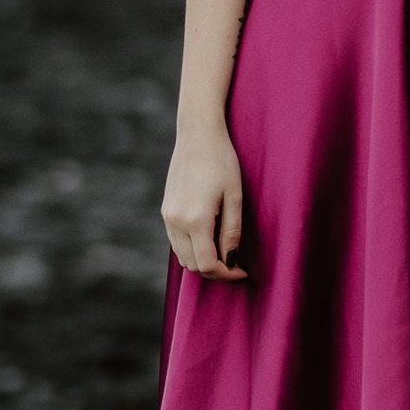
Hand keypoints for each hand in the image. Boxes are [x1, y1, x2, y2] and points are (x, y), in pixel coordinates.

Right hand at [161, 125, 247, 278]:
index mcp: (196, 220)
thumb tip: (230, 260)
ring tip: (224, 252)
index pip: (208, 264)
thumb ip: (232, 232)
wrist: (197, 135)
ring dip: (202, 261)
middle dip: (215, 271)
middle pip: (193, 265)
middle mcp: (176, 222)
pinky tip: (210, 239)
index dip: (227, 274)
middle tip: (236, 264)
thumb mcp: (235, 197)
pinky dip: (192, 249)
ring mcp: (167, 217)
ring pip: (182, 257)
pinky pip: (176, 242)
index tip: (243, 271)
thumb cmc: (222, 162)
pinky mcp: (165, 211)